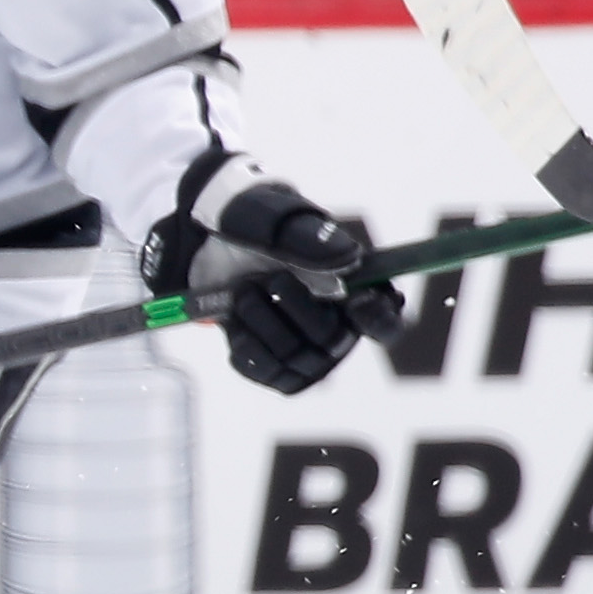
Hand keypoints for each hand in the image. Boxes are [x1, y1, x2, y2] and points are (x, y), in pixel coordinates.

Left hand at [142, 153, 407, 394]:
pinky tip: (235, 319)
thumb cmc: (254, 225)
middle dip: (294, 309)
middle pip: (332, 340)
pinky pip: (267, 372)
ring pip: (296, 360)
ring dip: (262, 323)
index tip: (353, 300)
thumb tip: (349, 261)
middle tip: (269, 279)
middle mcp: (339, 324)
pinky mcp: (276, 367)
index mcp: (357, 287)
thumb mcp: (275, 221)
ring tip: (243, 292)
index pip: (385, 322)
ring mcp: (308, 351)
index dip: (376, 319)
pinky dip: (245, 345)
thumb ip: (310, 239)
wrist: (206, 242)